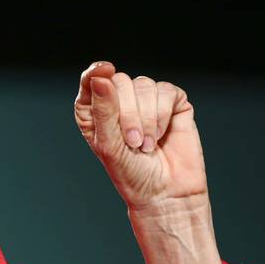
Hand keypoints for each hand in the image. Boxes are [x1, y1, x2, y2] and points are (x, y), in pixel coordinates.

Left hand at [73, 61, 208, 211]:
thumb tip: (101, 77)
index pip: (92, 82)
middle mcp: (120, 101)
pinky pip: (167, 91)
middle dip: (127, 113)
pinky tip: (161, 134)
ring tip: (146, 144)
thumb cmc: (130, 173)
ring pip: (144, 85)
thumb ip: (103, 111)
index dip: (96, 73)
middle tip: (132, 142)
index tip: (103, 70)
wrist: (165, 193)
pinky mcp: (173, 103)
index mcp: (96, 111)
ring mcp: (147, 101)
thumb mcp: (109, 144)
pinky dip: (163, 114)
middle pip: (119, 81)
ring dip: (146, 118)